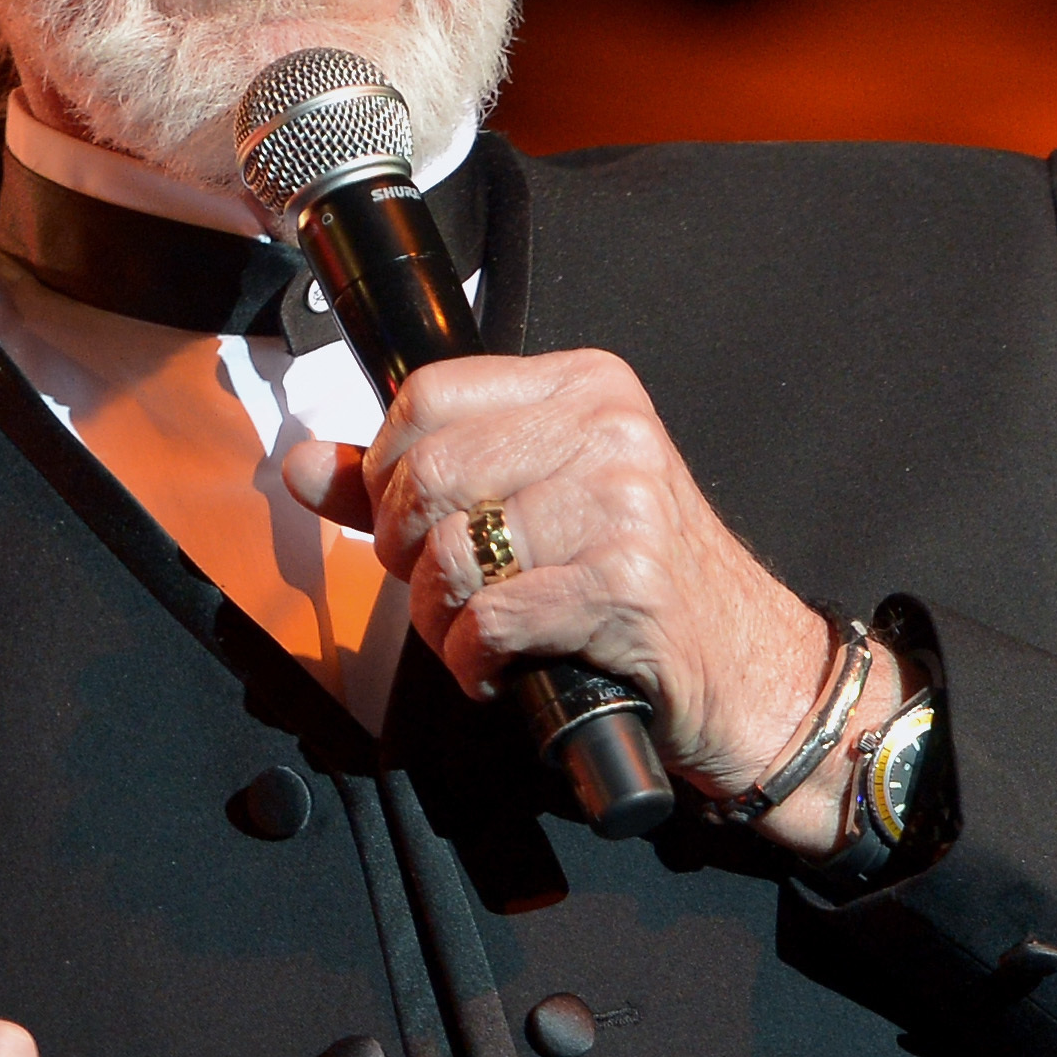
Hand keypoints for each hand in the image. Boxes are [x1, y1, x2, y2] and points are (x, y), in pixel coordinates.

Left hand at [284, 353, 912, 854]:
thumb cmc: (641, 587)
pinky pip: (491, 620)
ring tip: (479, 638)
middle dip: (409, 556)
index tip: (416, 525)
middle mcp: (612, 429)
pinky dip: (475, 664)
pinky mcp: (627, 584)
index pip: (426, 395)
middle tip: (449, 595)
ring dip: (442, 622)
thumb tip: (303, 466)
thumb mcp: (535, 508)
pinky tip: (503, 671)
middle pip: (429, 476)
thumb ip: (416, 484)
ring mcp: (625, 504)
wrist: (753, 670)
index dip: (389, 472)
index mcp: (588, 385)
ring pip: (453, 554)